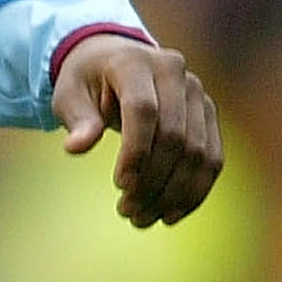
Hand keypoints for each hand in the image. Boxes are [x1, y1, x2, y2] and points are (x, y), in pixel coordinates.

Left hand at [53, 33, 222, 227]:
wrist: (113, 62)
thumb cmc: (85, 82)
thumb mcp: (69, 95)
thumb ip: (77, 120)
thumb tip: (76, 147)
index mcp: (135, 62)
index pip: (144, 110)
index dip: (135, 151)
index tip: (120, 186)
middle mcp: (175, 72)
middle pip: (174, 136)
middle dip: (153, 181)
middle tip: (127, 212)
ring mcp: (198, 93)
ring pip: (198, 152)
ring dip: (174, 193)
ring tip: (143, 219)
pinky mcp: (209, 114)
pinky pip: (212, 158)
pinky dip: (194, 190)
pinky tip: (169, 214)